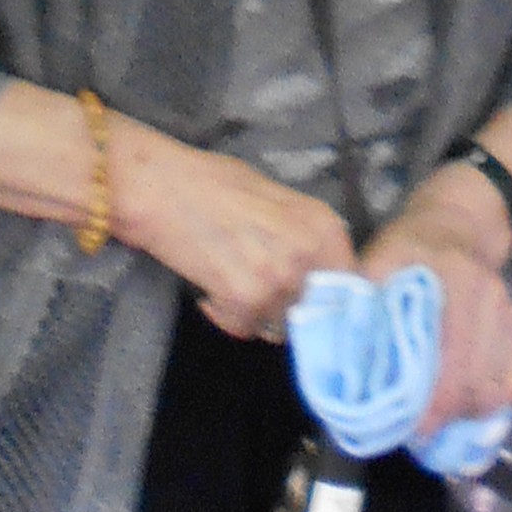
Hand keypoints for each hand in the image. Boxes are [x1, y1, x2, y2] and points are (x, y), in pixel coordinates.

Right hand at [131, 151, 358, 343]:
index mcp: (324, 226)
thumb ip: (305, 235)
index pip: (349, 285)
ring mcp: (278, 280)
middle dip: (290, 307)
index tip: (308, 300)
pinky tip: (211, 291)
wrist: (163, 189)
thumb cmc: (214, 183)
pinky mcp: (243, 300)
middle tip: (261, 291)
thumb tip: (319, 273)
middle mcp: (309, 254)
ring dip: (258, 314)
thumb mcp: (278, 198)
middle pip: (314, 309)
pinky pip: (245, 328)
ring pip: (280, 324)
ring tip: (232, 285)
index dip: (328, 298)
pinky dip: (226, 317)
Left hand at [359, 209, 511, 426]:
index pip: (451, 354)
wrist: (456, 226)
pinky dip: (485, 405)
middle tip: (415, 433)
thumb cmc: (409, 248)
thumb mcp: (376, 259)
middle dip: (444, 416)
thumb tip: (336, 355)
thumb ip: (359, 300)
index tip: (411, 428)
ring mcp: (509, 317)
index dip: (432, 400)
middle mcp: (491, 300)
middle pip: (474, 380)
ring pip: (494, 389)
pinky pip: (509, 383)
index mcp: (457, 280)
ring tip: (433, 425)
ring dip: (463, 415)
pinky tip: (460, 411)